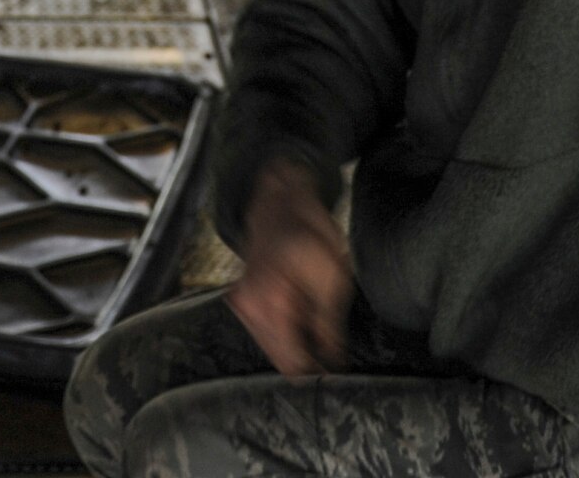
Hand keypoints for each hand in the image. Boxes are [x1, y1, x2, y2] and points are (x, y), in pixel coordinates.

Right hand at [225, 158, 351, 372]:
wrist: (280, 201)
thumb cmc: (308, 232)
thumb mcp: (332, 278)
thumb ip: (329, 327)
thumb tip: (333, 366)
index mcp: (270, 302)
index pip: (292, 363)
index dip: (318, 375)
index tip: (337, 377)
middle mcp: (247, 308)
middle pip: (280, 361)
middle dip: (307, 362)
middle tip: (332, 355)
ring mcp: (242, 305)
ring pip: (274, 350)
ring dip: (296, 348)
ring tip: (318, 330)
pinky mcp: (243, 302)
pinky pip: (267, 334)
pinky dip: (286, 335)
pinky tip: (301, 319)